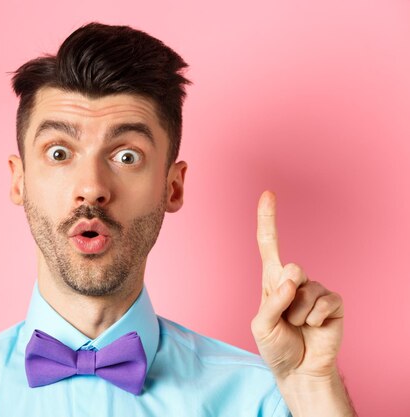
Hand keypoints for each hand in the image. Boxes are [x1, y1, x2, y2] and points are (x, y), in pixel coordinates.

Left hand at [251, 191, 343, 380]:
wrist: (298, 370)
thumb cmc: (276, 346)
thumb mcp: (262, 326)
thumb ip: (272, 301)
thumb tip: (292, 277)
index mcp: (271, 281)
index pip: (269, 245)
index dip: (268, 219)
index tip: (268, 194)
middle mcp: (294, 281)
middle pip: (291, 268)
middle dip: (286, 296)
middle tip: (286, 318)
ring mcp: (315, 290)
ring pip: (306, 290)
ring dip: (297, 315)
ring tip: (297, 327)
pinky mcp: (333, 303)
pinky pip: (324, 302)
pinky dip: (314, 319)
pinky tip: (313, 328)